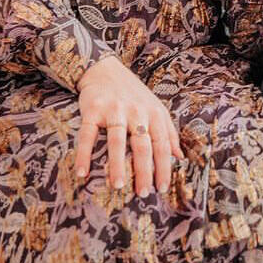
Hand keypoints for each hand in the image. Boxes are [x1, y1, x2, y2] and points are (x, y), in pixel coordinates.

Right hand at [75, 56, 183, 195]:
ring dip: (117, 165)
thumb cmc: (133, 93)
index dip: (163, 166)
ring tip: (118, 186)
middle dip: (144, 170)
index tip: (162, 187)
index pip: (161, 143)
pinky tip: (82, 173)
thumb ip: (168, 132)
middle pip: (142, 145)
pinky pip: (87, 135)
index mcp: (153, 113)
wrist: (104, 69)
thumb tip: (179, 157)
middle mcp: (136, 111)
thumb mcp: (155, 108)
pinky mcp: (93, 109)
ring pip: (117, 140)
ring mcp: (114, 110)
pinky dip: (84, 154)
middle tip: (143, 193)